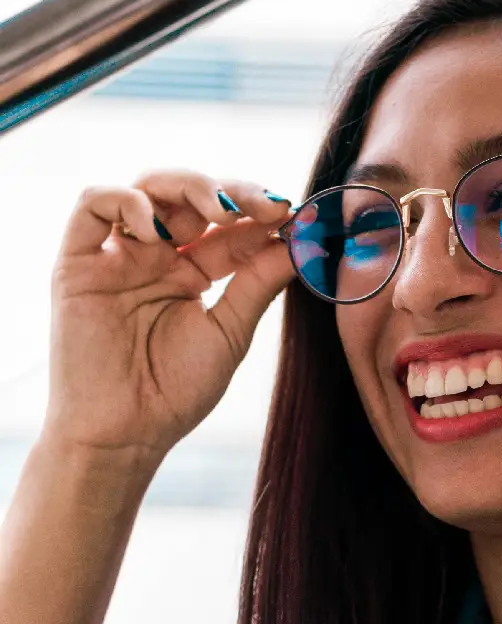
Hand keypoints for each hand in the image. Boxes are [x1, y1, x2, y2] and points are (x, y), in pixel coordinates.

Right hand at [43, 170, 294, 467]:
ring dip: (189, 188)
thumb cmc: (175, 392)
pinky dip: (127, 201)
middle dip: (233, 192)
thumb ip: (259, 283)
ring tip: (219, 212)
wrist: (124, 435)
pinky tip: (158, 227)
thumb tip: (300, 242)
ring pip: (148, 188)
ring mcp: (119, 256)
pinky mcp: (78, 262)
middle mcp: (157, 257)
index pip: (230, 226)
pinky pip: (92, 205)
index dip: (261, 214)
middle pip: (192, 197)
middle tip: (266, 206)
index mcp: (195, 273)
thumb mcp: (230, 332)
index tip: (296, 214)